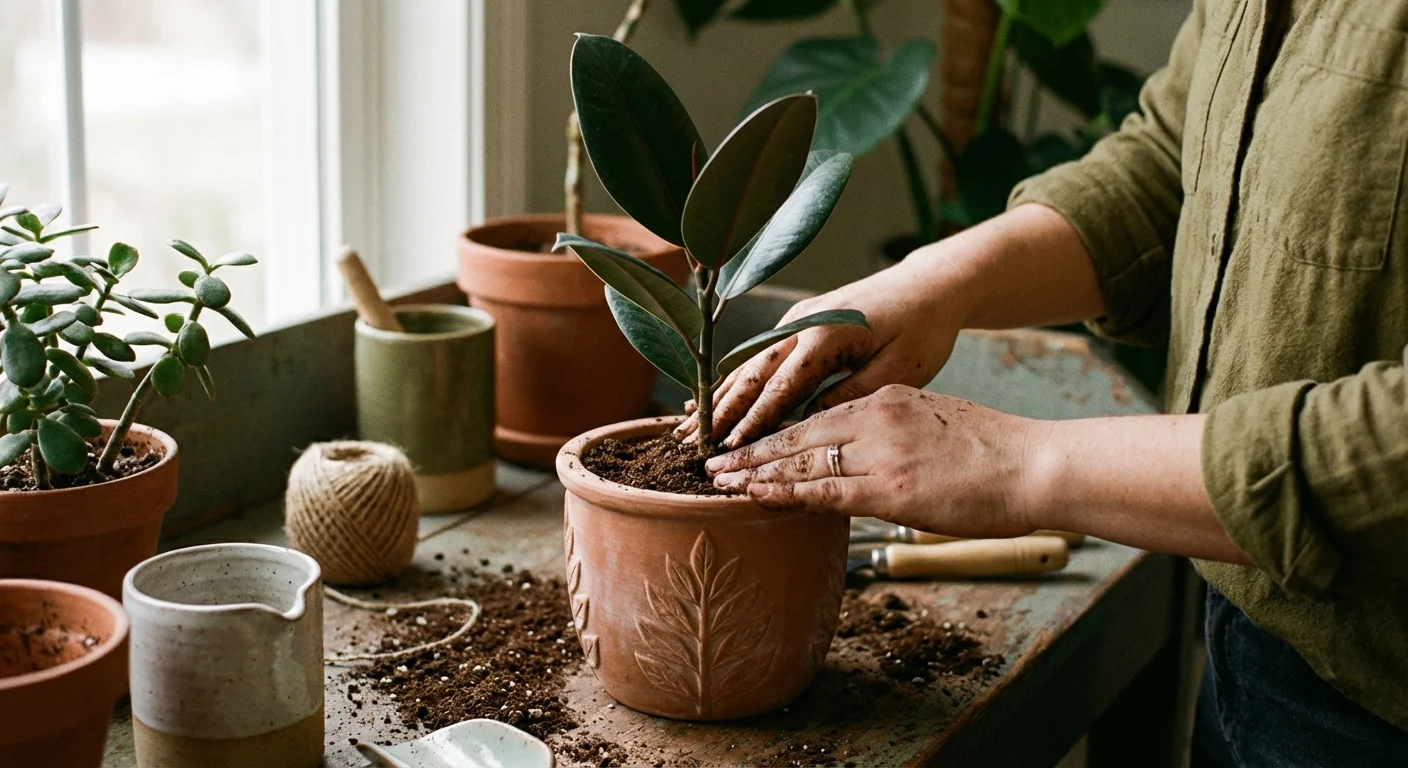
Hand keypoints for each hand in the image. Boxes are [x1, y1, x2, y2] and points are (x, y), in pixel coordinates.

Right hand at [675, 251, 973, 448]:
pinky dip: (732, 382)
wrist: (931, 285)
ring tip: (685, 428)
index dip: (752, 421)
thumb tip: (804, 427)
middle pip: (748, 375)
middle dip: (718, 412)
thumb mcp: (897, 371)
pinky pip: (757, 358)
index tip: (729, 449)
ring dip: (716, 398)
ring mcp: (794, 322)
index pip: (779, 387)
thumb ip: (847, 397)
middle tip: (688, 444)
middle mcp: (800, 325)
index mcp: (825, 334)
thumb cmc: (922, 329)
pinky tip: (713, 401)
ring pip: (745, 365)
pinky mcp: (797, 324)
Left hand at [705, 385, 1043, 539]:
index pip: (817, 415)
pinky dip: (782, 493)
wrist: (1035, 464)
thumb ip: (896, 434)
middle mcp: (876, 418)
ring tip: (719, 480)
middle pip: (797, 433)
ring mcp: (880, 453)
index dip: (776, 429)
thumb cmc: (995, 452)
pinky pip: (822, 491)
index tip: (746, 440)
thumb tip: (869, 459)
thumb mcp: (936, 424)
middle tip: (711, 459)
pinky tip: (754, 496)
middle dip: (750, 448)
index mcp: (888, 398)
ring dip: (755, 472)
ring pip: (801, 460)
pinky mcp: (889, 489)